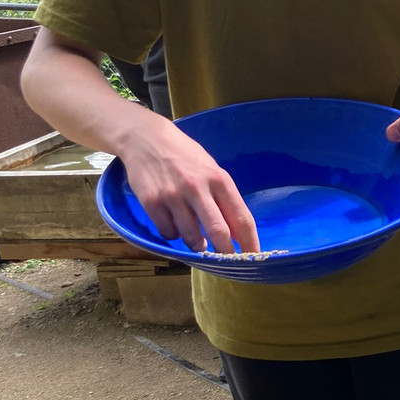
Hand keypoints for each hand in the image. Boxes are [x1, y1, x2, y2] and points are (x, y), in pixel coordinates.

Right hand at [119, 116, 258, 252]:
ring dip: (197, 245)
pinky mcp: (151, 203)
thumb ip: (223, 199)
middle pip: (219, 232)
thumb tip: (236, 234)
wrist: (145, 138)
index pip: (241, 218)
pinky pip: (168, 233)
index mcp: (219, 180)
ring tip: (197, 239)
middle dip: (225, 252)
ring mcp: (173, 196)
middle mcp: (197, 188)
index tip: (254, 257)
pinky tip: (173, 222)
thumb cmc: (185, 156)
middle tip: (226, 260)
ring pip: (192, 238)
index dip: (250, 242)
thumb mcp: (211, 170)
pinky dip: (174, 234)